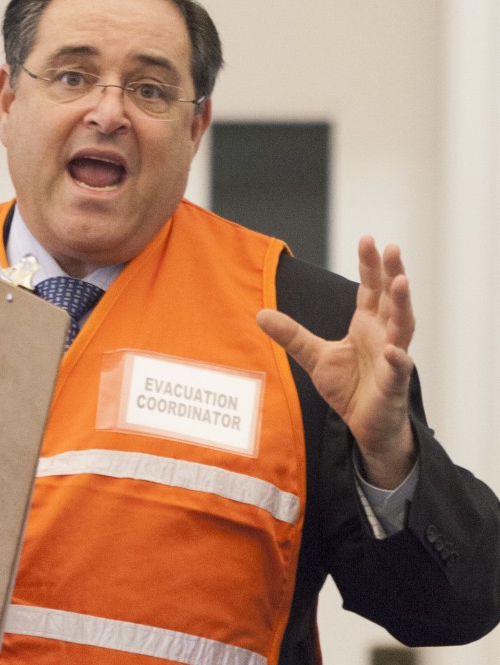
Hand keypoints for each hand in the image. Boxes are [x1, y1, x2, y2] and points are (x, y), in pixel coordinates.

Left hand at [257, 237, 416, 488]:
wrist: (364, 425)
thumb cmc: (349, 387)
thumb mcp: (314, 357)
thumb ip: (292, 335)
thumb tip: (260, 314)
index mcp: (368, 324)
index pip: (371, 289)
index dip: (371, 265)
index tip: (368, 240)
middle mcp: (385, 335)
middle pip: (392, 298)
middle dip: (393, 273)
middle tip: (392, 248)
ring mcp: (393, 358)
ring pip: (403, 326)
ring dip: (403, 304)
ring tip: (402, 282)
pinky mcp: (394, 384)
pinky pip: (399, 369)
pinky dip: (397, 359)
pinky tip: (394, 350)